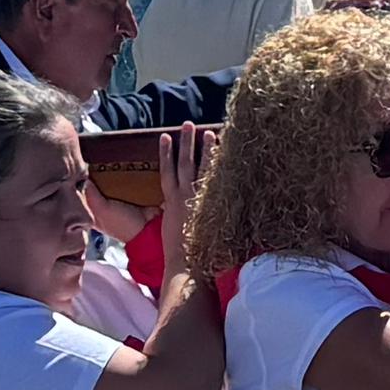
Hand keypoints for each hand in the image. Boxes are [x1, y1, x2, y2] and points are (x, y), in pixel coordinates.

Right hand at [153, 123, 211, 272]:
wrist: (185, 264)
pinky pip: (214, 183)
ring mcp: (197, 200)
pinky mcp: (209, 206)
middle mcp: (183, 196)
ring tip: (206, 131)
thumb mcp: (170, 227)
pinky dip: (219, 170)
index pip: (166, 170)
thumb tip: (171, 206)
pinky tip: (225, 157)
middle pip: (184, 163)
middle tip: (186, 124)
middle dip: (185, 143)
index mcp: (170, 201)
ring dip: (204, 150)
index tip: (164, 136)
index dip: (165, 153)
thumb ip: (173, 212)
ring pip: (201, 169)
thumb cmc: (178, 251)